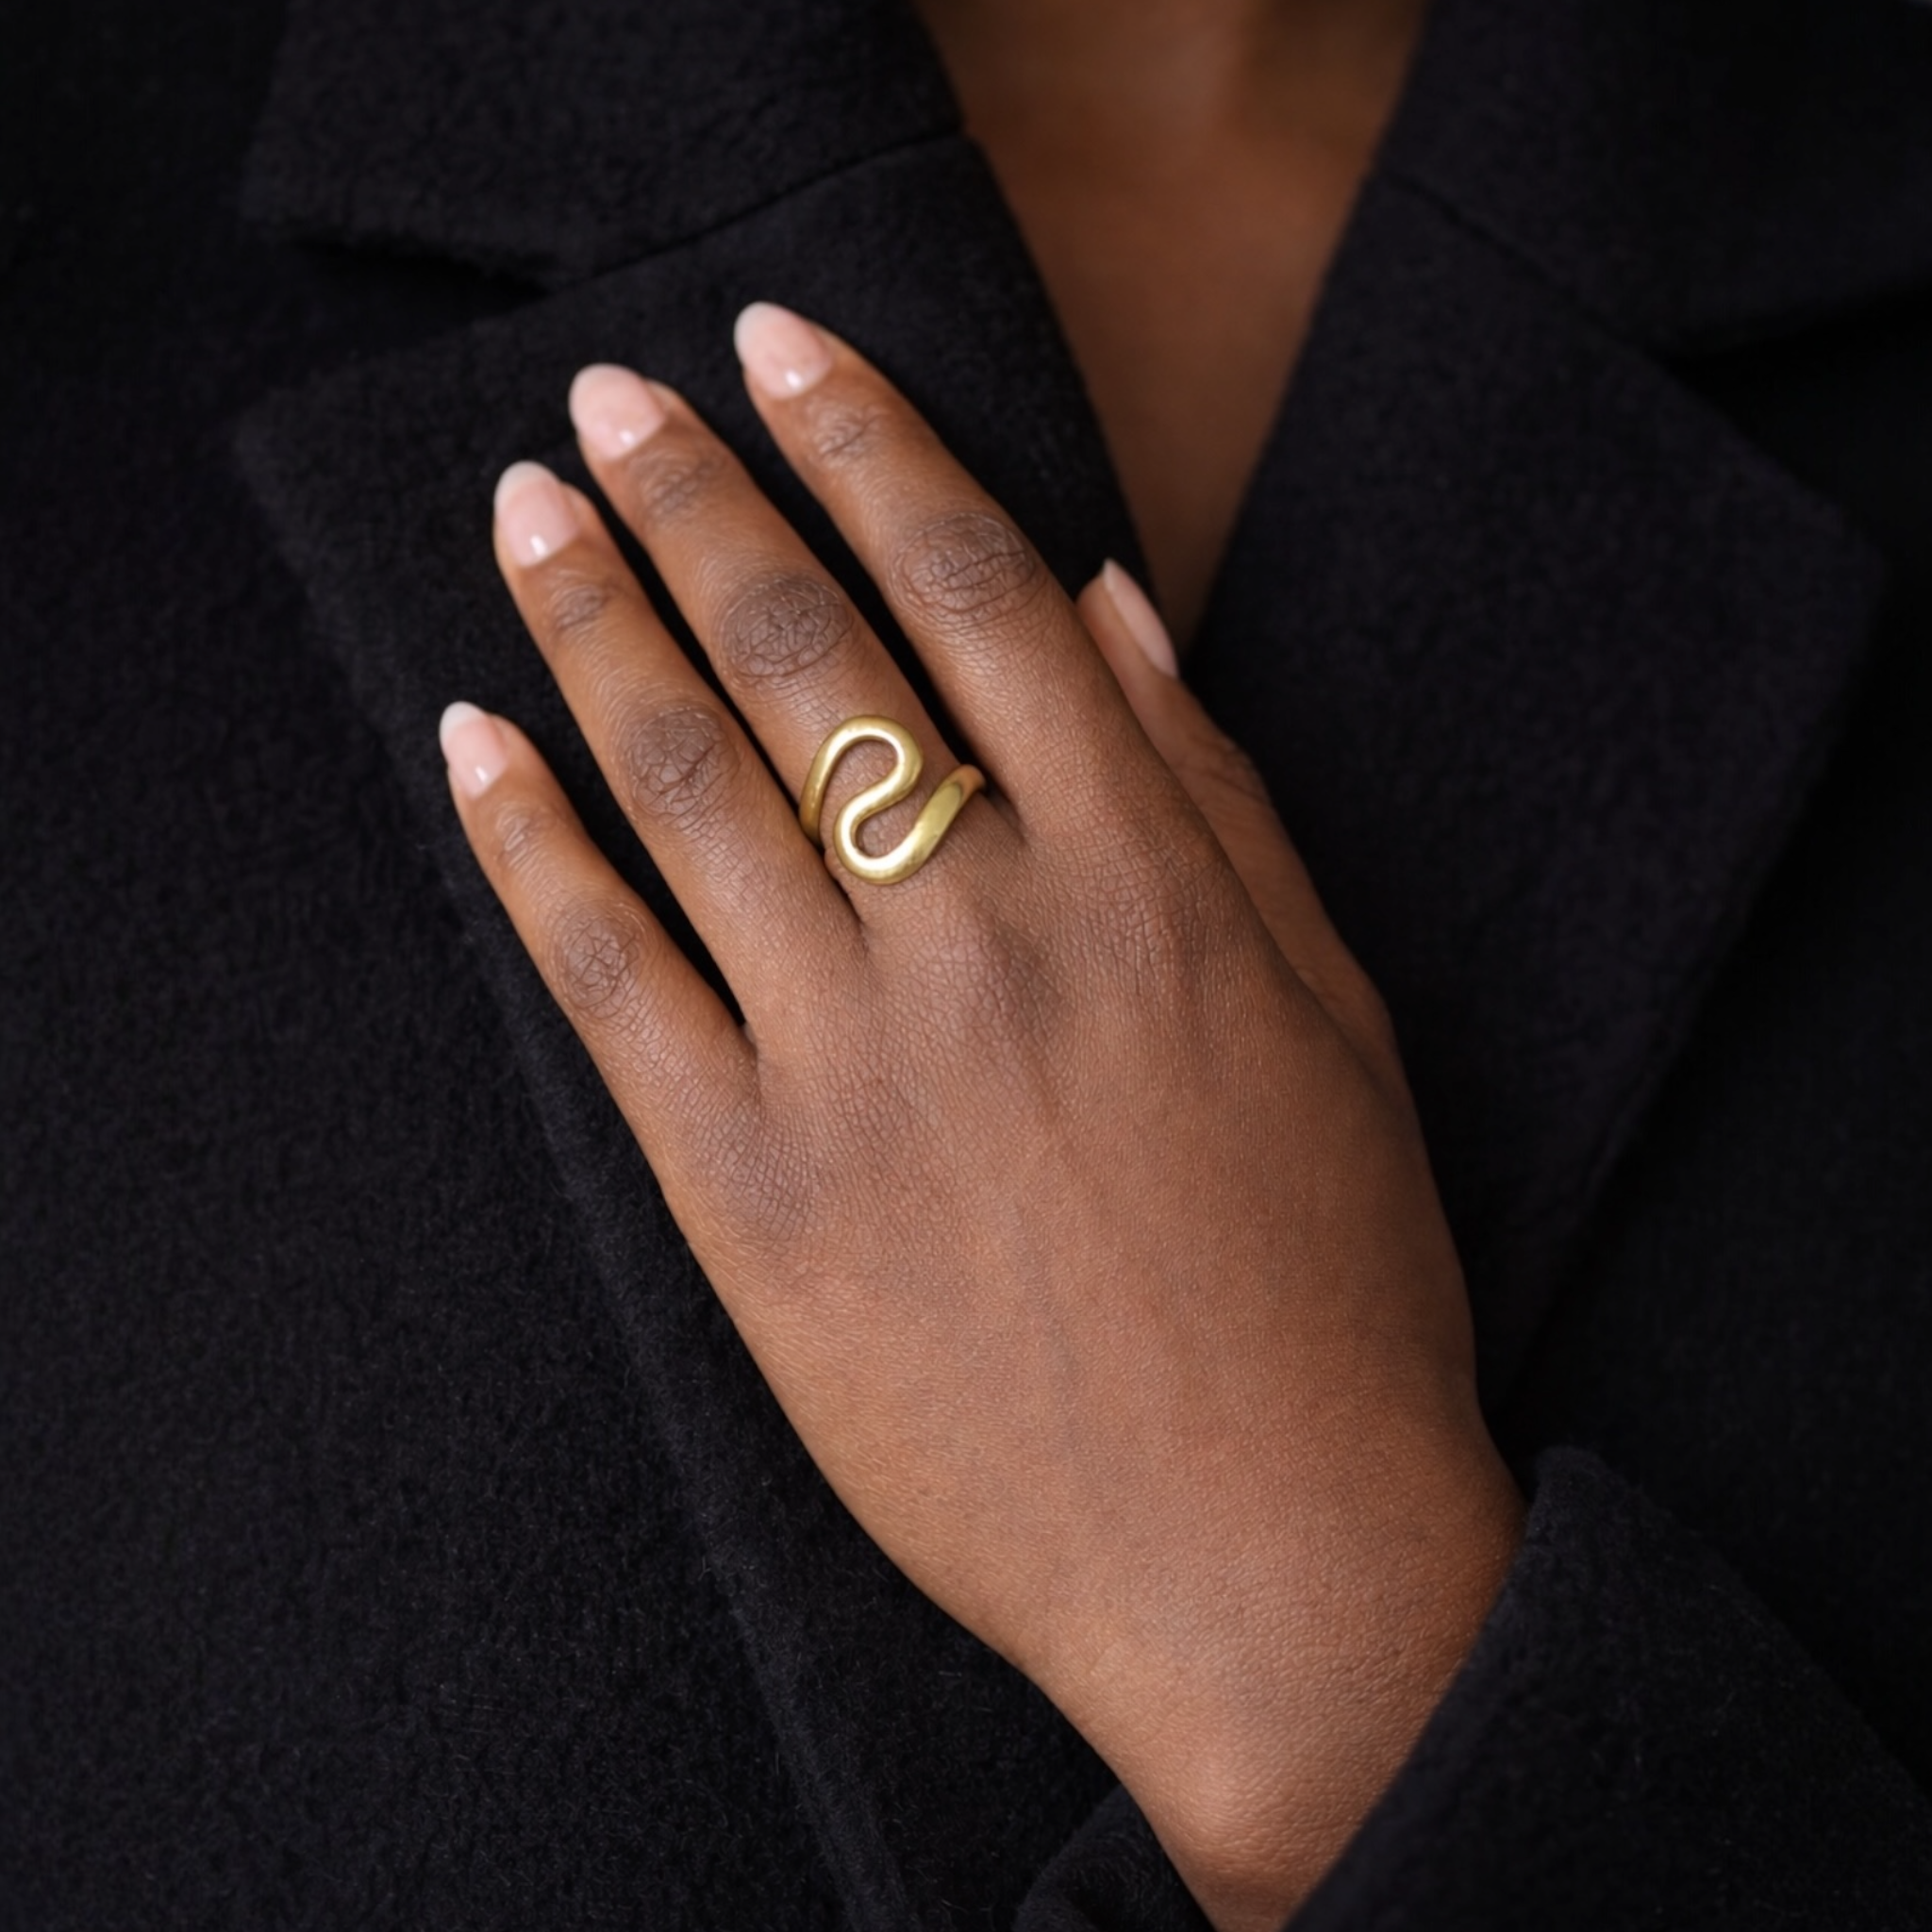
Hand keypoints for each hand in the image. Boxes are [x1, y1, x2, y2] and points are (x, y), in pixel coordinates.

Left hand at [440, 303, 1523, 1929]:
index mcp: (1144, 882)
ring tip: (527, 513)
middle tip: (610, 398)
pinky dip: (528, 850)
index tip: (784, 347)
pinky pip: (609, 986)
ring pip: (687, 786)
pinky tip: (474, 740)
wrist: (1267, 1555)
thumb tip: (1110, 605)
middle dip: (695, 497)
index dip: (870, 443)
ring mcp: (858, 1073)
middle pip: (806, 654)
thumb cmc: (1333, 1282)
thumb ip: (1218, 795)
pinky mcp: (754, 1203)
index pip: (976, 593)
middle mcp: (990, 942)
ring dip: (590, 622)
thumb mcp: (1335, 1010)